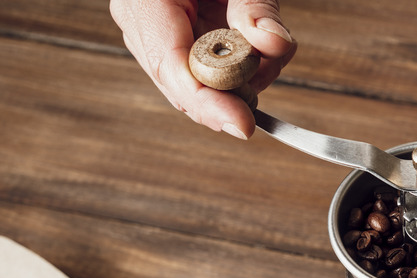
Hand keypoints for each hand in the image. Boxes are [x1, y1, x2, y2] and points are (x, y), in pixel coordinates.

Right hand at [110, 0, 296, 138]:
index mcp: (144, 2)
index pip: (172, 67)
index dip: (209, 104)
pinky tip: (257, 57)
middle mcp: (141, 23)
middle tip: (266, 91)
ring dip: (241, 83)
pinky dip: (237, 73)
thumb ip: (257, 6)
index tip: (245, 127)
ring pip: (195, 85)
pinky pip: (202, 73)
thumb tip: (275, 45)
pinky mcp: (175, 39)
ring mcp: (155, 34)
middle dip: (230, 96)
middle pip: (182, 86)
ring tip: (267, 52)